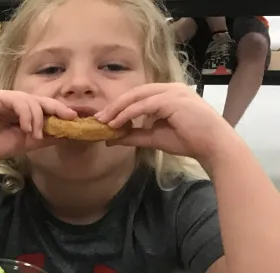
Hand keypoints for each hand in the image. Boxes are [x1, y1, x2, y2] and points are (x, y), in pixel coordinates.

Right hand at [0, 90, 77, 168]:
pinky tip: (26, 128)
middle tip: (70, 117)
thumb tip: (68, 132)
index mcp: (21, 110)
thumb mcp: (27, 142)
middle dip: (56, 108)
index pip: (43, 107)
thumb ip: (46, 136)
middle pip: (40, 100)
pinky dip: (26, 114)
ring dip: (37, 118)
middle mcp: (14, 100)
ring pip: (31, 101)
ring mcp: (4, 96)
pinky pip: (18, 101)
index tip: (75, 118)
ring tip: (35, 135)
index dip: (59, 111)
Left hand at [96, 83, 238, 165]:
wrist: (213, 145)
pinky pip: (144, 105)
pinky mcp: (173, 99)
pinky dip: (128, 114)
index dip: (120, 106)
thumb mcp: (154, 137)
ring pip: (137, 97)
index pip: (138, 96)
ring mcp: (173, 91)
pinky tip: (117, 123)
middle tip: (98, 118)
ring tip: (104, 122)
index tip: (104, 118)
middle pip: (135, 92)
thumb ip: (134, 135)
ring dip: (118, 109)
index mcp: (168, 94)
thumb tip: (111, 140)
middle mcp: (170, 88)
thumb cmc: (189, 140)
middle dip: (115, 106)